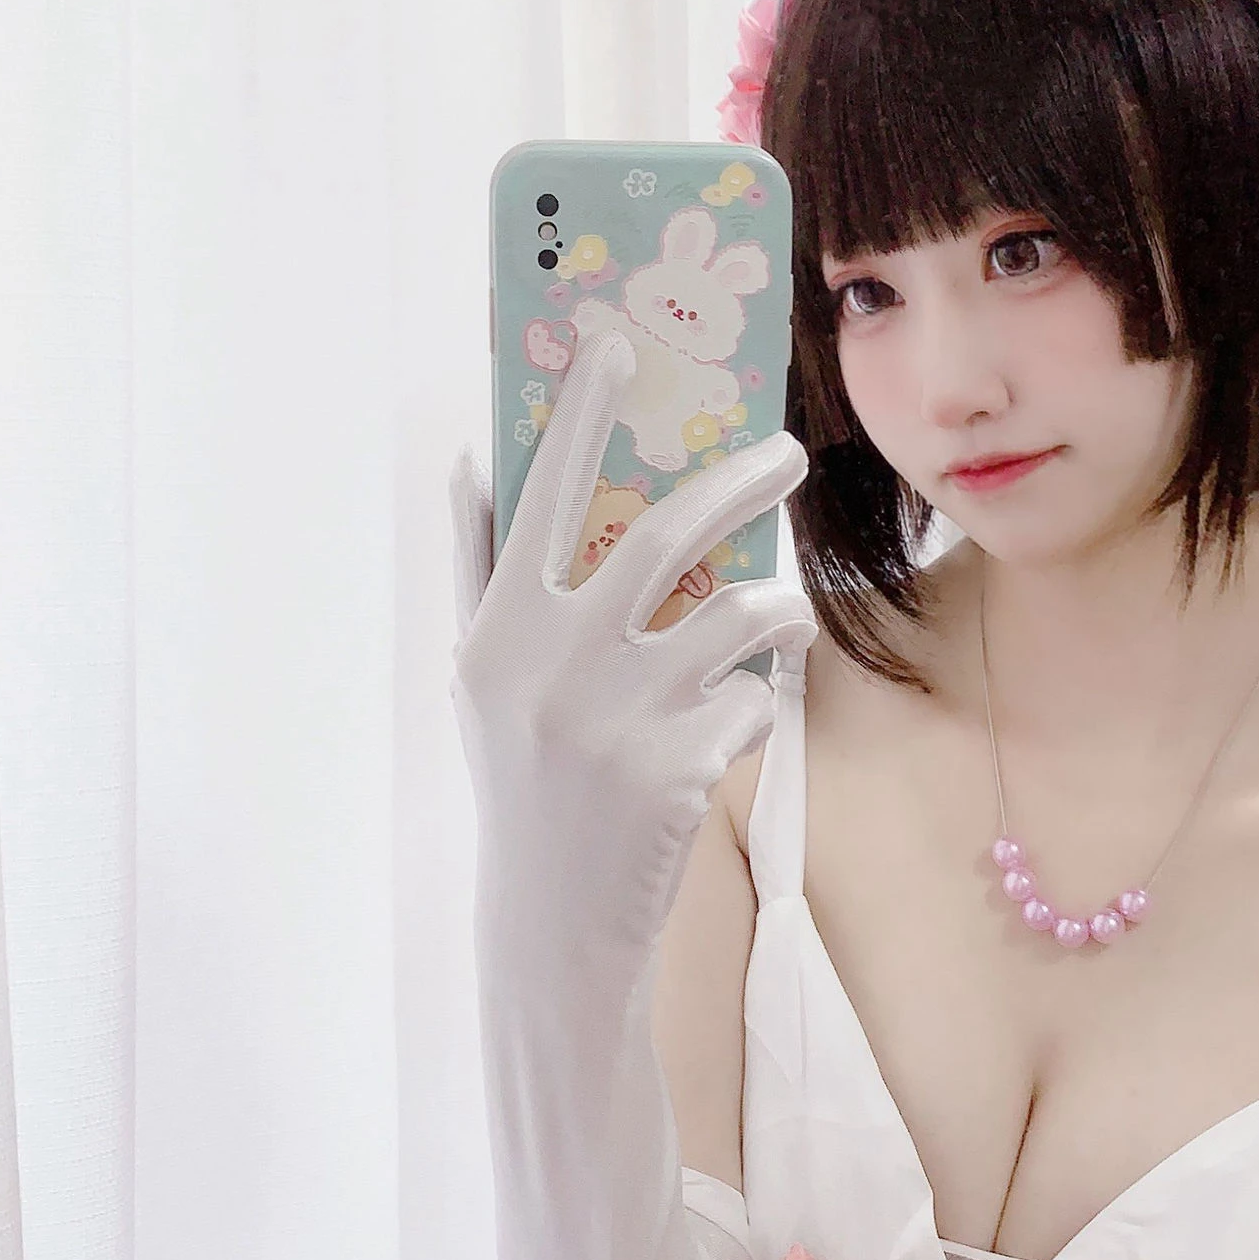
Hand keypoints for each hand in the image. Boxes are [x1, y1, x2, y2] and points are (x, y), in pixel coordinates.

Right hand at [448, 330, 814, 954]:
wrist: (553, 916)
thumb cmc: (522, 779)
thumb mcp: (482, 677)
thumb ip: (480, 569)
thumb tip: (470, 458)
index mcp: (502, 629)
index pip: (543, 496)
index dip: (582, 416)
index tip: (618, 344)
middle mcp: (555, 663)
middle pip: (664, 536)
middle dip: (738, 482)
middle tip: (787, 449)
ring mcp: (619, 717)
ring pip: (737, 617)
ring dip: (777, 603)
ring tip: (785, 606)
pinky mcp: (679, 767)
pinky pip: (752, 697)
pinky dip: (756, 698)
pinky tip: (734, 721)